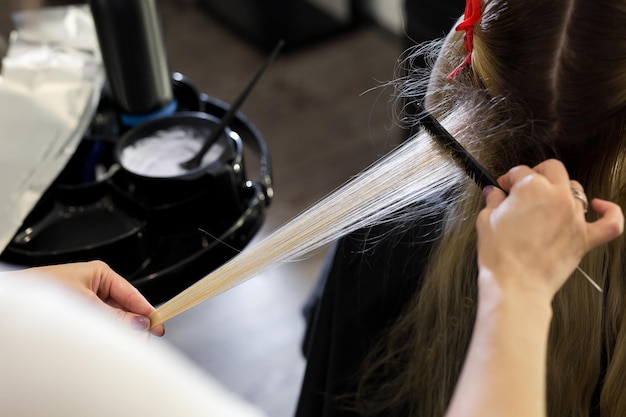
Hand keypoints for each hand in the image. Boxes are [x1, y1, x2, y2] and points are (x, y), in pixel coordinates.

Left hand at [12, 261, 164, 335]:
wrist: (13, 297)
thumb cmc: (42, 290)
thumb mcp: (86, 304)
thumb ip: (114, 316)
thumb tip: (138, 323)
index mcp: (100, 274)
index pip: (131, 293)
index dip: (146, 310)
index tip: (158, 325)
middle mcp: (95, 285)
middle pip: (123, 307)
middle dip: (132, 323)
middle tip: (142, 339)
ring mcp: (87, 298)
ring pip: (112, 316)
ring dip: (117, 329)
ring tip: (124, 341)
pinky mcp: (78, 311)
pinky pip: (99, 321)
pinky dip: (105, 331)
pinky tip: (108, 339)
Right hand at [476, 159, 622, 298]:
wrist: (515, 285)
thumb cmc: (500, 255)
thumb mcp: (486, 220)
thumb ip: (493, 201)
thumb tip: (495, 194)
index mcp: (531, 188)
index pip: (520, 172)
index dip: (508, 179)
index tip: (503, 188)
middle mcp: (557, 197)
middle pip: (553, 170)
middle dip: (537, 173)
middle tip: (524, 187)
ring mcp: (574, 217)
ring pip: (576, 191)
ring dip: (561, 191)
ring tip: (548, 202)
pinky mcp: (585, 238)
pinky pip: (609, 222)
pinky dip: (609, 212)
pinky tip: (600, 206)